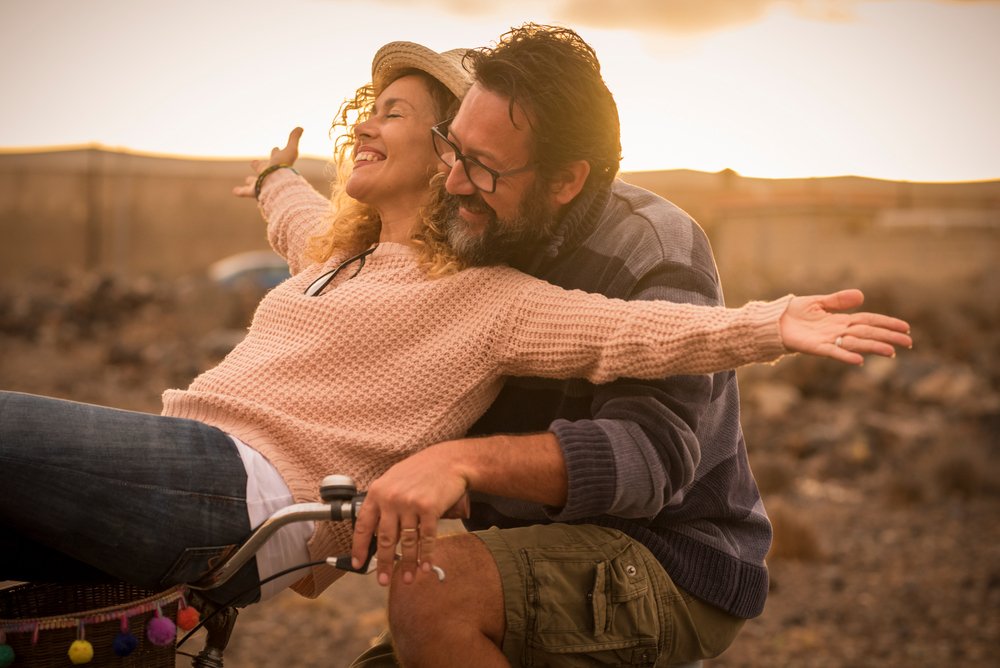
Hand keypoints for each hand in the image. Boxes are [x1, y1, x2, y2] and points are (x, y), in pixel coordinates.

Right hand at [232, 127, 302, 197]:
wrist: (278, 183)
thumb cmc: (283, 166)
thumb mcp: (291, 150)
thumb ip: (294, 139)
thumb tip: (301, 127)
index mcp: (276, 164)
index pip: (276, 156)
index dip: (276, 152)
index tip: (276, 147)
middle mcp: (269, 174)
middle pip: (263, 169)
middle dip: (260, 166)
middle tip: (254, 162)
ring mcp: (261, 183)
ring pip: (255, 182)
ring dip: (251, 180)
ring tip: (247, 179)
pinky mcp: (254, 191)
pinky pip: (246, 192)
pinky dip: (240, 191)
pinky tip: (235, 191)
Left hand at [351, 444, 470, 586]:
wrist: (448, 460)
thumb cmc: (420, 470)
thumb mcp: (393, 481)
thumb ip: (383, 504)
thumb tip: (376, 533)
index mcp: (378, 492)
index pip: (363, 525)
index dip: (359, 547)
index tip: (358, 563)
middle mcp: (392, 498)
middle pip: (385, 539)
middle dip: (383, 563)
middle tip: (382, 581)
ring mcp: (411, 504)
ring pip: (407, 542)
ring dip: (407, 563)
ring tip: (406, 578)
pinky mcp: (430, 508)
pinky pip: (426, 538)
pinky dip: (426, 555)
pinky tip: (425, 566)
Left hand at [779, 289, 911, 364]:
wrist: (773, 322)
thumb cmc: (795, 313)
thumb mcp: (818, 302)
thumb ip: (838, 300)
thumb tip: (861, 295)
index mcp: (841, 320)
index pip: (869, 321)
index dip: (887, 323)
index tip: (905, 328)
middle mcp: (838, 331)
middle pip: (868, 333)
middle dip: (888, 337)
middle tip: (908, 342)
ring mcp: (829, 340)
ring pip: (856, 343)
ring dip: (873, 347)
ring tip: (891, 351)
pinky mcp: (816, 347)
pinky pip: (834, 352)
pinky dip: (846, 355)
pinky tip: (859, 360)